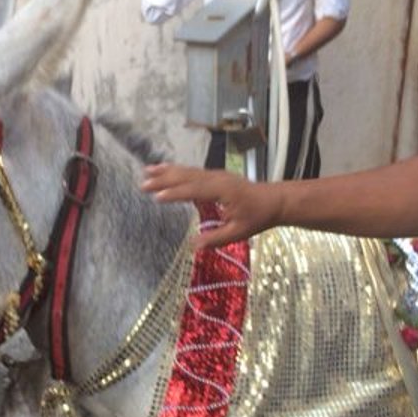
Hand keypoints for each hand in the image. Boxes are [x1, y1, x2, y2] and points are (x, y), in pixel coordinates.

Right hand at [141, 163, 282, 248]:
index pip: (194, 191)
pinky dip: (177, 170)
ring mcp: (216, 175)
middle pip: (186, 177)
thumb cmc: (258, 217)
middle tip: (143, 183)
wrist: (274, 200)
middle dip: (164, 179)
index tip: (157, 197)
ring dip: (167, 171)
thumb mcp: (239, 232)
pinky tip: (166, 170)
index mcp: (222, 191)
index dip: (174, 194)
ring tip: (147, 171)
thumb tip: (193, 246)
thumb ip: (215, 239)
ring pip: (188, 171)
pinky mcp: (215, 176)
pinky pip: (193, 171)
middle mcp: (217, 178)